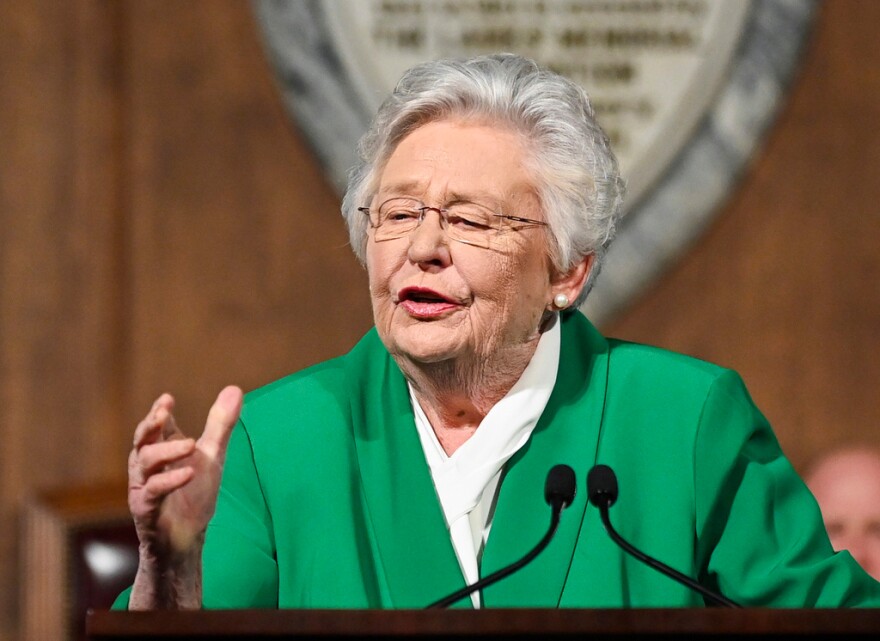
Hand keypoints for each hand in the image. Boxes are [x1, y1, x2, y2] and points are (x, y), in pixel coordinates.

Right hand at [128, 385, 242, 557]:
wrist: (188, 538)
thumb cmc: (194, 495)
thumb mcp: (212, 455)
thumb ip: (221, 425)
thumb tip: (235, 388)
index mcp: (162, 450)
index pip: (156, 426)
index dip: (158, 412)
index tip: (167, 399)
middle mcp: (147, 466)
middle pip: (142, 440)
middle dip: (150, 425)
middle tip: (163, 413)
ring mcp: (144, 487)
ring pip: (144, 462)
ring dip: (166, 451)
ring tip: (191, 445)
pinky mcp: (146, 509)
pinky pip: (153, 491)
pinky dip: (170, 481)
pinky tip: (188, 473)